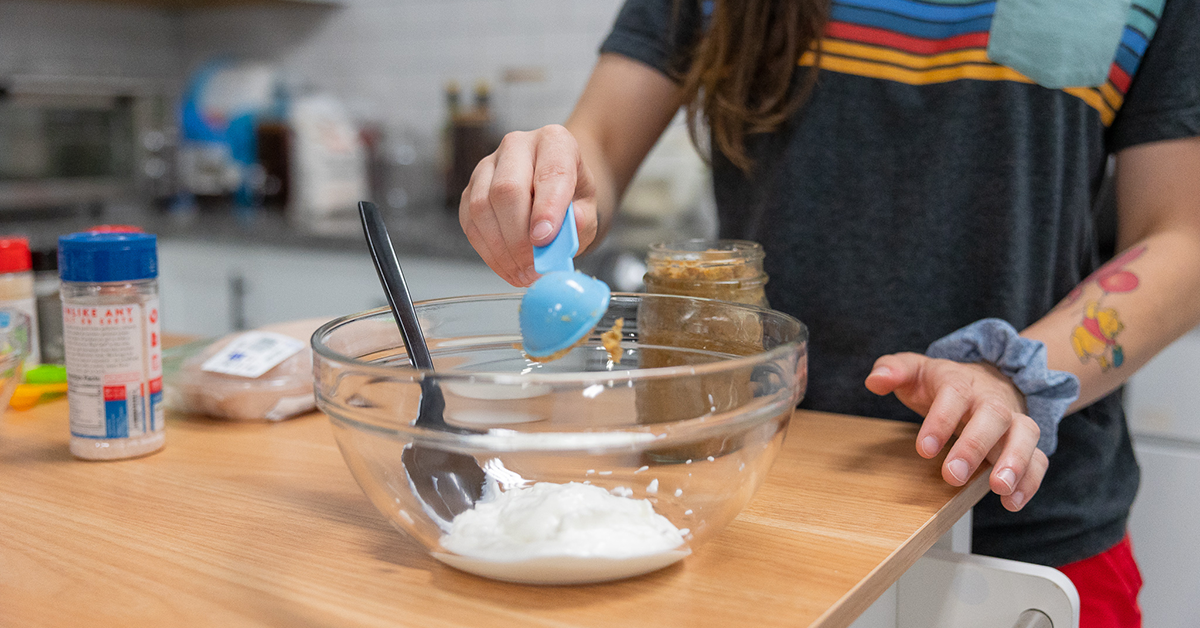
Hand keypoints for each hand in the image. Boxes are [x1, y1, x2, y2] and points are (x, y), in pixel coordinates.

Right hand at [459, 125, 598, 286]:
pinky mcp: (470, 189)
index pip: (550, 172)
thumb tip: (560, 239)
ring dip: (502, 249)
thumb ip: (580, 222)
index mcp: (554, 142)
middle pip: (507, 189)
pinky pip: (470, 223)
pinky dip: (488, 252)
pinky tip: (508, 266)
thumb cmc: (571, 196)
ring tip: (523, 273)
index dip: (546, 208)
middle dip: (519, 237)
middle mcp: (517, 146)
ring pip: (481, 207)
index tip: (544, 239)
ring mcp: (488, 166)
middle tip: (534, 267)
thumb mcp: (588, 208)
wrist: (553, 189)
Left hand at [865, 352, 1047, 511]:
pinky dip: (1030, 480)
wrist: (988, 379)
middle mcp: (991, 400)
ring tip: (999, 488)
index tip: (924, 449)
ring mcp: (1013, 420)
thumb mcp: (915, 371)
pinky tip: (1012, 502)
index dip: (940, 421)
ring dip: (1015, 462)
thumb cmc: (944, 383)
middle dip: (974, 446)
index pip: (954, 394)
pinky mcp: (1026, 442)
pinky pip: (1038, 458)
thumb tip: (875, 380)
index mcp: (960, 382)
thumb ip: (893, 370)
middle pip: (992, 416)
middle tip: (953, 476)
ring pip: (1026, 434)